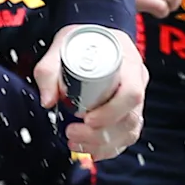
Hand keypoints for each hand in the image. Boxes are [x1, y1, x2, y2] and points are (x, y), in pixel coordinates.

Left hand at [36, 22, 148, 159]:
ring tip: (75, 142)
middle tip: (71, 133)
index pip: (131, 93)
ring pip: (129, 131)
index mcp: (127, 64)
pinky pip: (127, 136)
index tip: (86, 119)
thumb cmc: (83, 39)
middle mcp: (138, 82)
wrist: (96, 34)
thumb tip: (47, 101)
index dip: (111, 111)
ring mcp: (136, 99)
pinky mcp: (129, 111)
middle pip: (129, 118)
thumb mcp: (61, 46)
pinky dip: (109, 148)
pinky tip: (90, 150)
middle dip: (100, 134)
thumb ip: (49, 71)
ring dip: (103, 144)